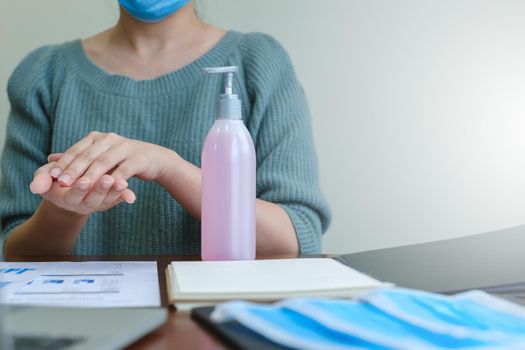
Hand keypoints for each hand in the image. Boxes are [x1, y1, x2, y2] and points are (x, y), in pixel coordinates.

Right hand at [30, 160, 135, 215]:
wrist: (70, 184)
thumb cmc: (56, 178)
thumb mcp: (45, 178)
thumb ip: (41, 181)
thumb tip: (36, 187)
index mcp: (66, 198)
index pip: (73, 195)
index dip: (78, 188)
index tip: (84, 180)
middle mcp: (82, 204)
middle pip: (92, 200)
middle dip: (100, 190)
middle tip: (108, 179)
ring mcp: (97, 203)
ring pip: (107, 200)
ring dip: (115, 192)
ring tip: (123, 182)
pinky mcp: (109, 199)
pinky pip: (117, 200)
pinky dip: (124, 196)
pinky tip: (131, 194)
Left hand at [47, 131, 172, 188]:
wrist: (152, 158)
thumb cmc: (121, 160)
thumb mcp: (98, 156)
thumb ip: (78, 158)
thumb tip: (51, 160)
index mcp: (98, 138)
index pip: (78, 150)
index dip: (65, 162)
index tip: (54, 176)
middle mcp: (110, 139)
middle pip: (89, 155)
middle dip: (75, 169)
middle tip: (63, 183)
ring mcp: (125, 147)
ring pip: (105, 161)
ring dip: (93, 175)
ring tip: (82, 186)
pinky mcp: (139, 158)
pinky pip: (125, 170)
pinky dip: (116, 179)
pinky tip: (106, 189)